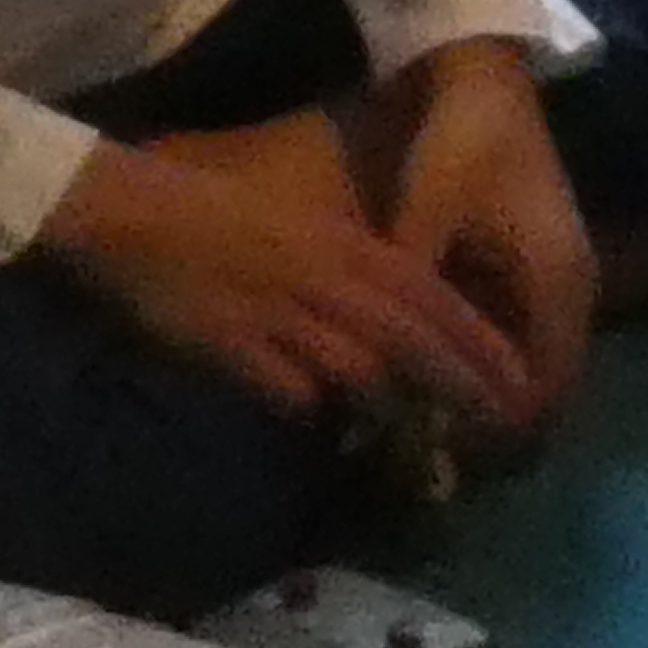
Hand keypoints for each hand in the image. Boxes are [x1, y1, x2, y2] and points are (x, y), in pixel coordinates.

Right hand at [38, 120, 537, 426]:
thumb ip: (344, 273)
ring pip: (354, 367)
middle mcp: (321, 278)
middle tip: (500, 423)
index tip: (518, 376)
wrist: (129, 212)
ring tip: (419, 437)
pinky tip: (318, 419)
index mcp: (339, 243)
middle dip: (460, 381)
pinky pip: (286, 388)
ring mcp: (277, 312)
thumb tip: (385, 327)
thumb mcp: (298, 228)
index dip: (477, 339)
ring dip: (388, 403)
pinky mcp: (232, 343)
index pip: (428, 295)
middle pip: (407, 336)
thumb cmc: (214, 210)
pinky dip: (309, 404)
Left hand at [373, 42, 594, 422]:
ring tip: (424, 407)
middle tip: (426, 442)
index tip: (442, 452)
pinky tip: (433, 356)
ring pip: (529, 354)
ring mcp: (557, 272)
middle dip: (492, 415)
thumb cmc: (459, 142)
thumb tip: (382, 363)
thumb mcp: (425, 218)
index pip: (545, 391)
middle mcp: (572, 288)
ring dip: (488, 382)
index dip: (500, 432)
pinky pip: (516, 323)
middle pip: (543, 380)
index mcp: (560, 285)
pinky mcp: (535, 257)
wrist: (483, 72)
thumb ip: (411, 293)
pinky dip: (484, 347)